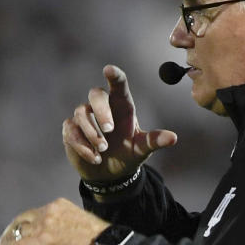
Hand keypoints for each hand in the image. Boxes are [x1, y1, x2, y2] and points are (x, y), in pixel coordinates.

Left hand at [0, 198, 109, 244]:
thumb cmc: (101, 241)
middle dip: (8, 234)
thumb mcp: (81, 224)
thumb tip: (58, 241)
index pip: (34, 215)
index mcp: (58, 206)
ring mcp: (42, 227)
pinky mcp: (38, 243)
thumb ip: (66, 227)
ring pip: (13, 235)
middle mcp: (47, 212)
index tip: (23, 239)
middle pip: (20, 221)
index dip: (25, 228)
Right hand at [62, 64, 177, 182]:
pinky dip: (83, 146)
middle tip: (109, 130)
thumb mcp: (142, 149)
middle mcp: (103, 108)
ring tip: (103, 151)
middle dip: (101, 111)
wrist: (110, 175)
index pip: (118, 85)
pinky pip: (71, 131)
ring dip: (93, 134)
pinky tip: (94, 158)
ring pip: (81, 114)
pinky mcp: (72, 131)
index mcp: (121, 106)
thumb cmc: (128, 154)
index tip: (109, 70)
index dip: (114, 75)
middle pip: (96, 94)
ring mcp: (85, 118)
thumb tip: (173, 138)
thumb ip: (154, 141)